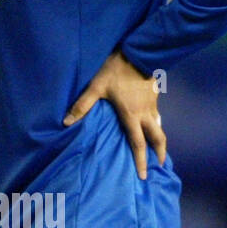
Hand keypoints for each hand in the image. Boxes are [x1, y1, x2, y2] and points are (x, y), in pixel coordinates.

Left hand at [63, 50, 166, 179]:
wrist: (138, 52)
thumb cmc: (116, 70)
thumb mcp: (96, 87)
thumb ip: (82, 105)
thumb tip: (66, 122)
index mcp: (131, 115)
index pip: (138, 143)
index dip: (141, 160)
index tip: (143, 175)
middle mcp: (145, 114)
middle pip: (157, 138)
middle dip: (160, 153)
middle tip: (159, 164)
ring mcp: (152, 105)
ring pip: (159, 126)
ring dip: (159, 139)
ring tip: (158, 148)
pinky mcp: (155, 95)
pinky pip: (157, 114)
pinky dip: (157, 123)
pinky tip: (153, 123)